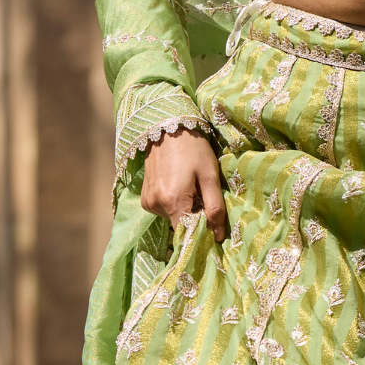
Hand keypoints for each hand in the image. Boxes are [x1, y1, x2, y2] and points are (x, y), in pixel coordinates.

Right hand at [139, 129, 227, 243]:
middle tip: (203, 197)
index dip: (202, 234)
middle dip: (195, 218)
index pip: (187, 234)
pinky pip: (164, 210)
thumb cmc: (193, 149)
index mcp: (173, 201)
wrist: (168, 129)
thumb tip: (219, 235)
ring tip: (191, 188)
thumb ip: (215, 207)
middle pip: (181, 226)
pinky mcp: (145, 199)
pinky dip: (174, 204)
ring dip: (185, 210)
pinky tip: (179, 187)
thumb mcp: (210, 176)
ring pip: (173, 218)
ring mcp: (148, 202)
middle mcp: (156, 205)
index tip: (213, 229)